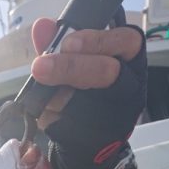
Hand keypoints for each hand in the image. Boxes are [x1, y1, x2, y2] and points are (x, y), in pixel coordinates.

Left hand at [30, 18, 146, 168]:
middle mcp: (130, 85)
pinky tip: (47, 118)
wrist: (89, 140)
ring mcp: (120, 114)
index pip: (124, 41)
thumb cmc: (84, 90)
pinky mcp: (103, 139)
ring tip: (43, 100)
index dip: (95, 41)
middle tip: (39, 68)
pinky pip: (74, 128)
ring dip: (56, 100)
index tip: (66, 43)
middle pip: (106, 72)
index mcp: (128, 58)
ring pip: (86, 102)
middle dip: (70, 68)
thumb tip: (42, 28)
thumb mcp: (76, 63)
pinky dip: (54, 121)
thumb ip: (59, 46)